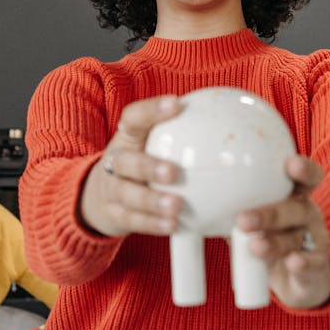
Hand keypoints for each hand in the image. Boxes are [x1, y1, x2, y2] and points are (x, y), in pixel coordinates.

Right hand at [80, 95, 183, 237]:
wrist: (98, 195)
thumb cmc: (140, 162)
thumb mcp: (151, 144)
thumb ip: (180, 134)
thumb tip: (231, 121)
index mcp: (127, 137)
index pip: (133, 118)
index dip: (152, 110)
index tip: (176, 104)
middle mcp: (115, 160)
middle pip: (126, 161)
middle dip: (148, 166)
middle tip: (173, 172)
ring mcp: (111, 189)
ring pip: (127, 194)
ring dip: (151, 201)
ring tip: (176, 206)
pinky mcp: (114, 214)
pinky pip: (133, 221)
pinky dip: (153, 224)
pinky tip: (173, 225)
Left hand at [235, 155, 329, 308]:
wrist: (298, 278)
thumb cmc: (270, 238)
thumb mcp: (253, 220)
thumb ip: (233, 209)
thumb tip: (192, 200)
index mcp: (294, 197)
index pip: (307, 178)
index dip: (303, 170)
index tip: (291, 165)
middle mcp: (307, 214)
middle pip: (296, 209)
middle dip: (270, 214)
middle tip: (242, 220)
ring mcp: (315, 240)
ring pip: (297, 238)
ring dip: (275, 242)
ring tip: (254, 247)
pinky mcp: (317, 266)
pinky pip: (311, 264)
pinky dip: (303, 263)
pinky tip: (293, 262)